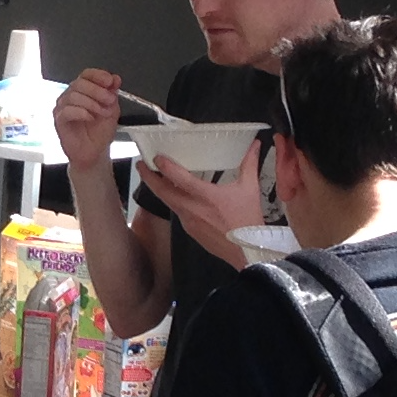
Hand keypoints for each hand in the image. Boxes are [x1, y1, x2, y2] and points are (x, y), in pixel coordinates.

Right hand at [54, 69, 123, 171]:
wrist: (94, 151)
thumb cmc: (100, 132)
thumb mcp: (112, 110)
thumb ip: (113, 93)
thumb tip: (115, 79)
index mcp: (84, 90)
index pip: (87, 74)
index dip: (98, 75)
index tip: (110, 81)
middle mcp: (71, 95)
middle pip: (79, 83)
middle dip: (97, 91)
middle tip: (109, 100)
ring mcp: (63, 106)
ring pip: (73, 95)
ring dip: (92, 104)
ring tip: (102, 113)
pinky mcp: (59, 119)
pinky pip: (67, 110)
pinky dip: (81, 113)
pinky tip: (90, 118)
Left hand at [139, 139, 264, 268]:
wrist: (246, 251)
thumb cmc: (247, 220)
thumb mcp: (249, 188)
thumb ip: (249, 163)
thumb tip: (254, 145)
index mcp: (206, 197)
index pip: (180, 179)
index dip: (166, 167)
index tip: (157, 157)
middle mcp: (193, 209)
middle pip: (163, 192)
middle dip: (148, 177)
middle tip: (141, 164)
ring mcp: (188, 221)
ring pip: (167, 202)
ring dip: (158, 188)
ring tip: (152, 176)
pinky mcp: (189, 230)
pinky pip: (176, 212)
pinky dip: (171, 200)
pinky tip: (173, 194)